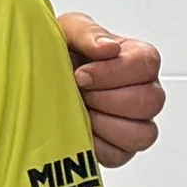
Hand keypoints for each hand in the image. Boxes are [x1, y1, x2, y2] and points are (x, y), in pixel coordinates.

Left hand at [56, 12, 163, 168]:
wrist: (36, 81)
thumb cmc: (57, 53)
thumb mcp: (67, 31)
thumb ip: (88, 34)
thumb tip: (108, 48)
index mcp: (137, 60)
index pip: (147, 65)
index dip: (112, 72)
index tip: (81, 74)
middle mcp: (144, 91)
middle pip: (150, 102)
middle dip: (105, 98)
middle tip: (79, 92)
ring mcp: (136, 123)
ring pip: (142, 134)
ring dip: (103, 123)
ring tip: (79, 110)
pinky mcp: (120, 149)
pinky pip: (120, 156)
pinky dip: (95, 145)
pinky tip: (78, 127)